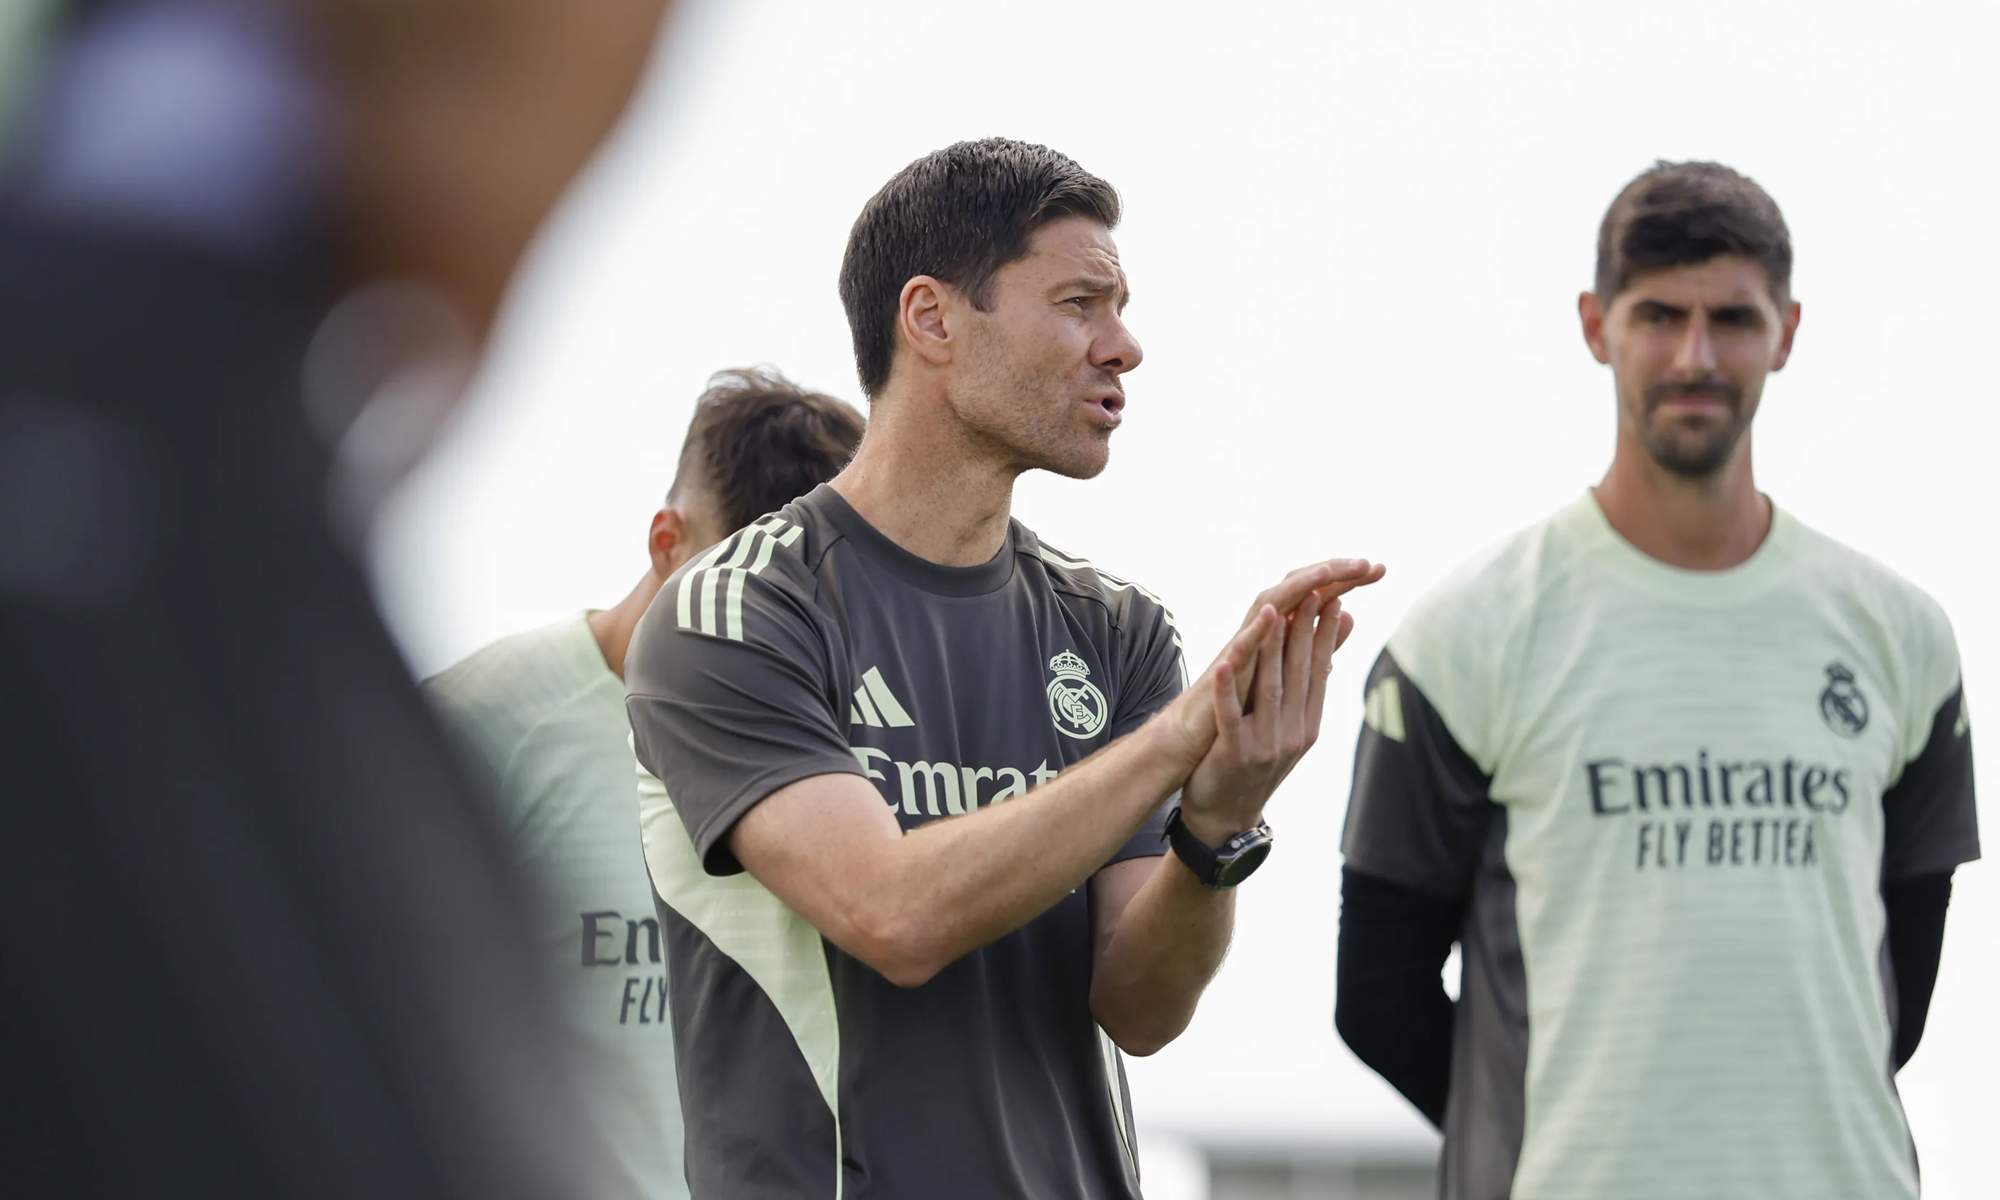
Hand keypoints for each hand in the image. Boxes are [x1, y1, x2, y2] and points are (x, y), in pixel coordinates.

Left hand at [1176, 561, 1381, 842]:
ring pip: (1269, 689)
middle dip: (1305, 630)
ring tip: (1273, 612)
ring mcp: (1264, 744)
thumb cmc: (1256, 761)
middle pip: (1298, 673)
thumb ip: (1308, 688)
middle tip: (1312, 591)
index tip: (1332, 596)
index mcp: (1308, 724)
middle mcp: (1292, 733)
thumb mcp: (1290, 727)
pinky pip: (1230, 714)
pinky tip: (1224, 662)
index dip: (1325, 633)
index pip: (1319, 671)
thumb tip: (1333, 656)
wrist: (1226, 815)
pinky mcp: (1234, 753)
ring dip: (1270, 649)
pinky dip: (1227, 687)